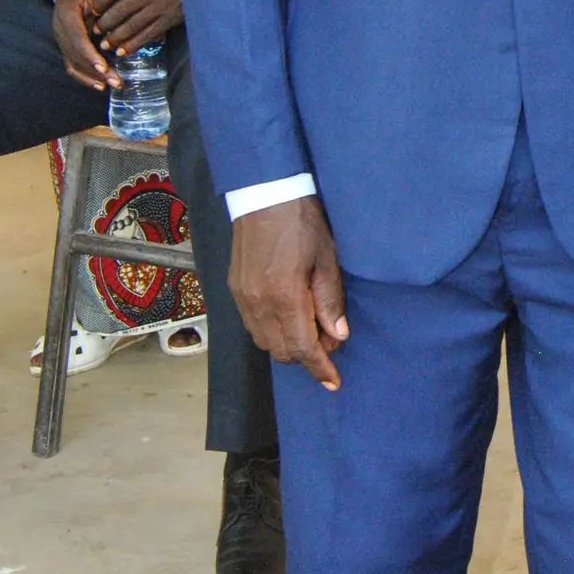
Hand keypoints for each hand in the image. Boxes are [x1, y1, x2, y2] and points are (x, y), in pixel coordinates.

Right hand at [51, 0, 117, 90]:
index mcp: (66, 12)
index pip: (75, 36)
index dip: (88, 53)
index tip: (103, 66)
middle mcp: (60, 28)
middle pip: (75, 54)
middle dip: (95, 70)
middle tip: (116, 80)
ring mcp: (62, 40)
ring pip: (74, 63)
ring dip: (93, 77)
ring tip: (114, 84)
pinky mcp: (67, 48)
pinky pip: (73, 66)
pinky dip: (85, 78)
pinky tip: (101, 86)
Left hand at [85, 0, 182, 54]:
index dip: (100, 2)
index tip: (94, 9)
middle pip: (120, 11)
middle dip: (105, 23)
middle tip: (96, 29)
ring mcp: (159, 7)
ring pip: (131, 26)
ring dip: (115, 37)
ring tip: (105, 44)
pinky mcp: (169, 19)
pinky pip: (148, 35)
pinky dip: (133, 44)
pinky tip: (123, 51)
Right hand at [230, 197, 348, 389]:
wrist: (264, 191)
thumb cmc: (301, 220)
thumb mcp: (327, 258)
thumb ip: (331, 300)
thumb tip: (338, 335)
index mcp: (284, 296)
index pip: (303, 348)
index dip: (320, 368)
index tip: (333, 382)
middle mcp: (257, 302)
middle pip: (281, 351)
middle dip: (307, 355)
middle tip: (330, 339)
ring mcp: (242, 296)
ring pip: (264, 341)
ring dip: (288, 344)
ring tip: (311, 325)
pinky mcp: (234, 288)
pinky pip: (252, 325)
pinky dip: (271, 330)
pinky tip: (289, 315)